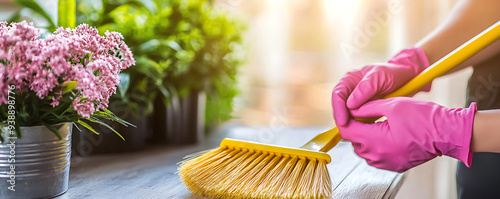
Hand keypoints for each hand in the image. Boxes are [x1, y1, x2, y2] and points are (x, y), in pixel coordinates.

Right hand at [332, 47, 429, 125]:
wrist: (406, 77)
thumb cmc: (392, 73)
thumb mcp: (379, 76)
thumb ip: (364, 88)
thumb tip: (349, 104)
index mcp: (350, 80)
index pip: (337, 94)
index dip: (338, 108)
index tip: (343, 120)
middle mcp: (350, 91)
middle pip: (340, 107)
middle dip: (342, 119)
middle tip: (347, 131)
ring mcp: (357, 102)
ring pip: (347, 115)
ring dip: (350, 124)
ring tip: (354, 134)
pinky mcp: (364, 110)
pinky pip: (358, 120)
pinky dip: (359, 126)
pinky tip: (363, 132)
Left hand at [337, 97, 475, 171]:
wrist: (447, 133)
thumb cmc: (424, 118)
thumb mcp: (392, 105)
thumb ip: (368, 107)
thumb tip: (352, 108)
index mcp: (376, 141)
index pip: (347, 132)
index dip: (344, 120)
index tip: (346, 111)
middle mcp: (379, 156)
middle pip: (354, 142)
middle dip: (355, 128)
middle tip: (362, 114)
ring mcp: (387, 163)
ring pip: (364, 150)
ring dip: (365, 137)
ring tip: (374, 123)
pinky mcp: (395, 165)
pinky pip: (377, 156)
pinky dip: (376, 146)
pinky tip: (384, 134)